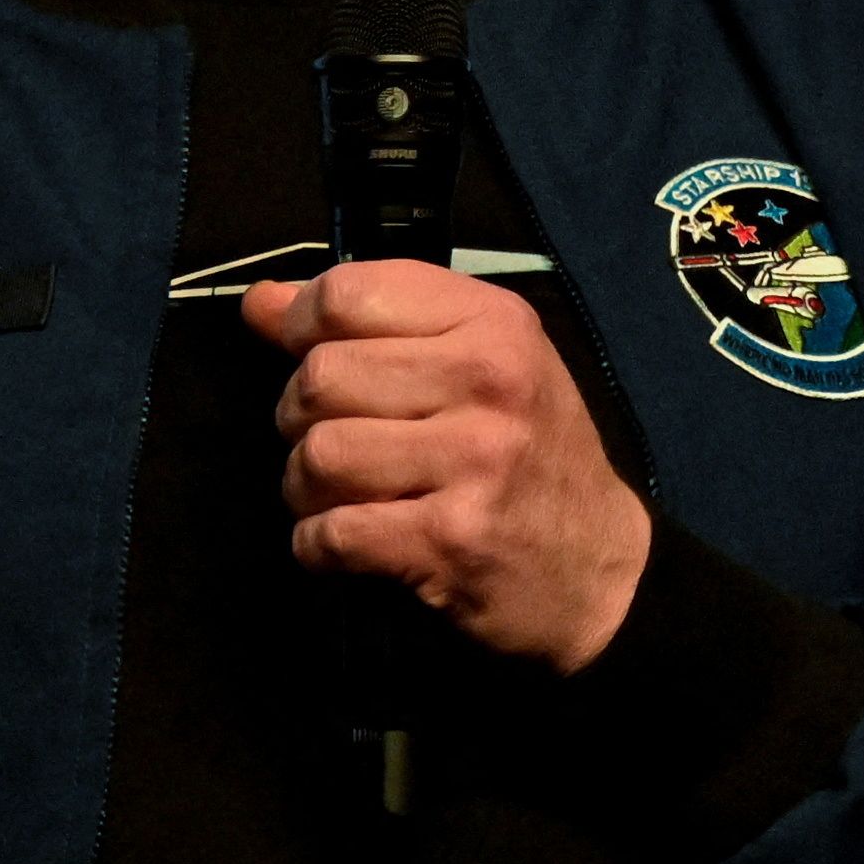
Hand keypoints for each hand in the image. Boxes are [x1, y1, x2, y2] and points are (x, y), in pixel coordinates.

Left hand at [245, 258, 654, 673]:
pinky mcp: (451, 539)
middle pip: (321, 377)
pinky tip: (346, 544)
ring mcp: (473, 460)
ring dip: (305, 487)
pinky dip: (317, 546)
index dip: (300, 326)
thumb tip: (261, 302)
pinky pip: (331, 532)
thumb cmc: (528, 454)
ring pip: (319, 454)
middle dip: (300, 418)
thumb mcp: (476, 361)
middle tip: (333, 441)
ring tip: (338, 496)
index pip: (349, 292)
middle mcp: (488, 379)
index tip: (309, 357)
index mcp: (492, 321)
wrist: (603, 571)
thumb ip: (372, 325)